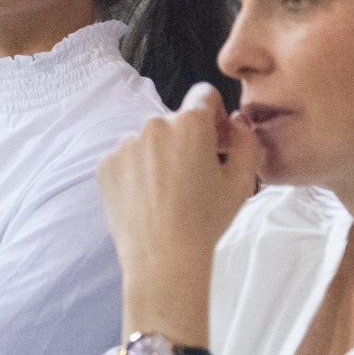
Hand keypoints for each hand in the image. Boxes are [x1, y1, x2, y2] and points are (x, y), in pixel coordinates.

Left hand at [100, 83, 256, 340]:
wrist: (163, 259)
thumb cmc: (206, 221)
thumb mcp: (242, 181)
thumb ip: (247, 140)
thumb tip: (237, 123)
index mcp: (190, 123)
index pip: (204, 95)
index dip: (215, 116)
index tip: (216, 140)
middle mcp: (154, 125)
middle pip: (176, 121)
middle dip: (187, 140)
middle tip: (196, 177)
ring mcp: (126, 145)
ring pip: (150, 141)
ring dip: (161, 156)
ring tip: (170, 194)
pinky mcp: (106, 165)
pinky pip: (127, 159)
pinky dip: (138, 173)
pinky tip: (150, 199)